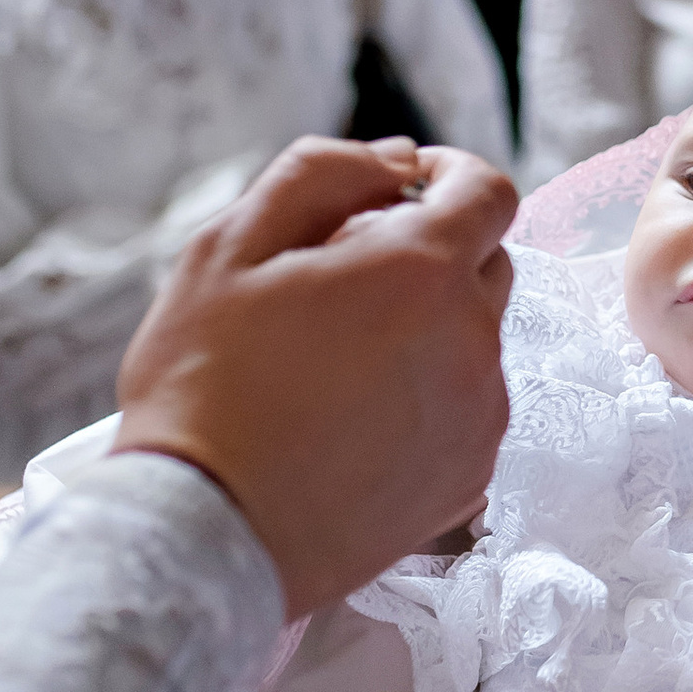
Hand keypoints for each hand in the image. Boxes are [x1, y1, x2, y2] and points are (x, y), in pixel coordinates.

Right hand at [115, 136, 514, 616]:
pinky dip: (427, 396)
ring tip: (334, 362)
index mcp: (421, 271)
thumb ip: (323, 174)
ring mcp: (480, 415)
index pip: (489, 191)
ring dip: (426, 328)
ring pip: (475, 338)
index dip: (449, 175)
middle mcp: (473, 340)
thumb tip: (397, 158)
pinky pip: (468, 407)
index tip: (399, 192)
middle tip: (342, 283)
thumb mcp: (230, 247)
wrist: (207, 532)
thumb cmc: (203, 385)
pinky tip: (351, 419)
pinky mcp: (471, 477)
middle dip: (430, 253)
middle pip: (487, 262)